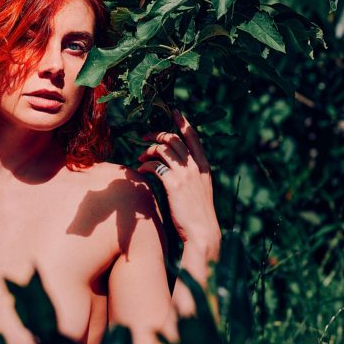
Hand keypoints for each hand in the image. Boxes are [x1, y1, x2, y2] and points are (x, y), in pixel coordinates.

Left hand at [137, 108, 220, 258]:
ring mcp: (185, 174)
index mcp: (203, 166)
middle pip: (174, 139)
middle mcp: (195, 166)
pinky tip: (141, 170)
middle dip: (157, 134)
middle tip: (144, 137)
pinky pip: (156, 166)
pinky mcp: (173, 184)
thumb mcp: (200, 190)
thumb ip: (191, 175)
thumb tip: (174, 167)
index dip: (183, 122)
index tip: (175, 111)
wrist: (202, 232)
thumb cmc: (198, 214)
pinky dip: (146, 166)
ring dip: (149, 149)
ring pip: (164, 149)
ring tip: (140, 156)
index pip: (194, 137)